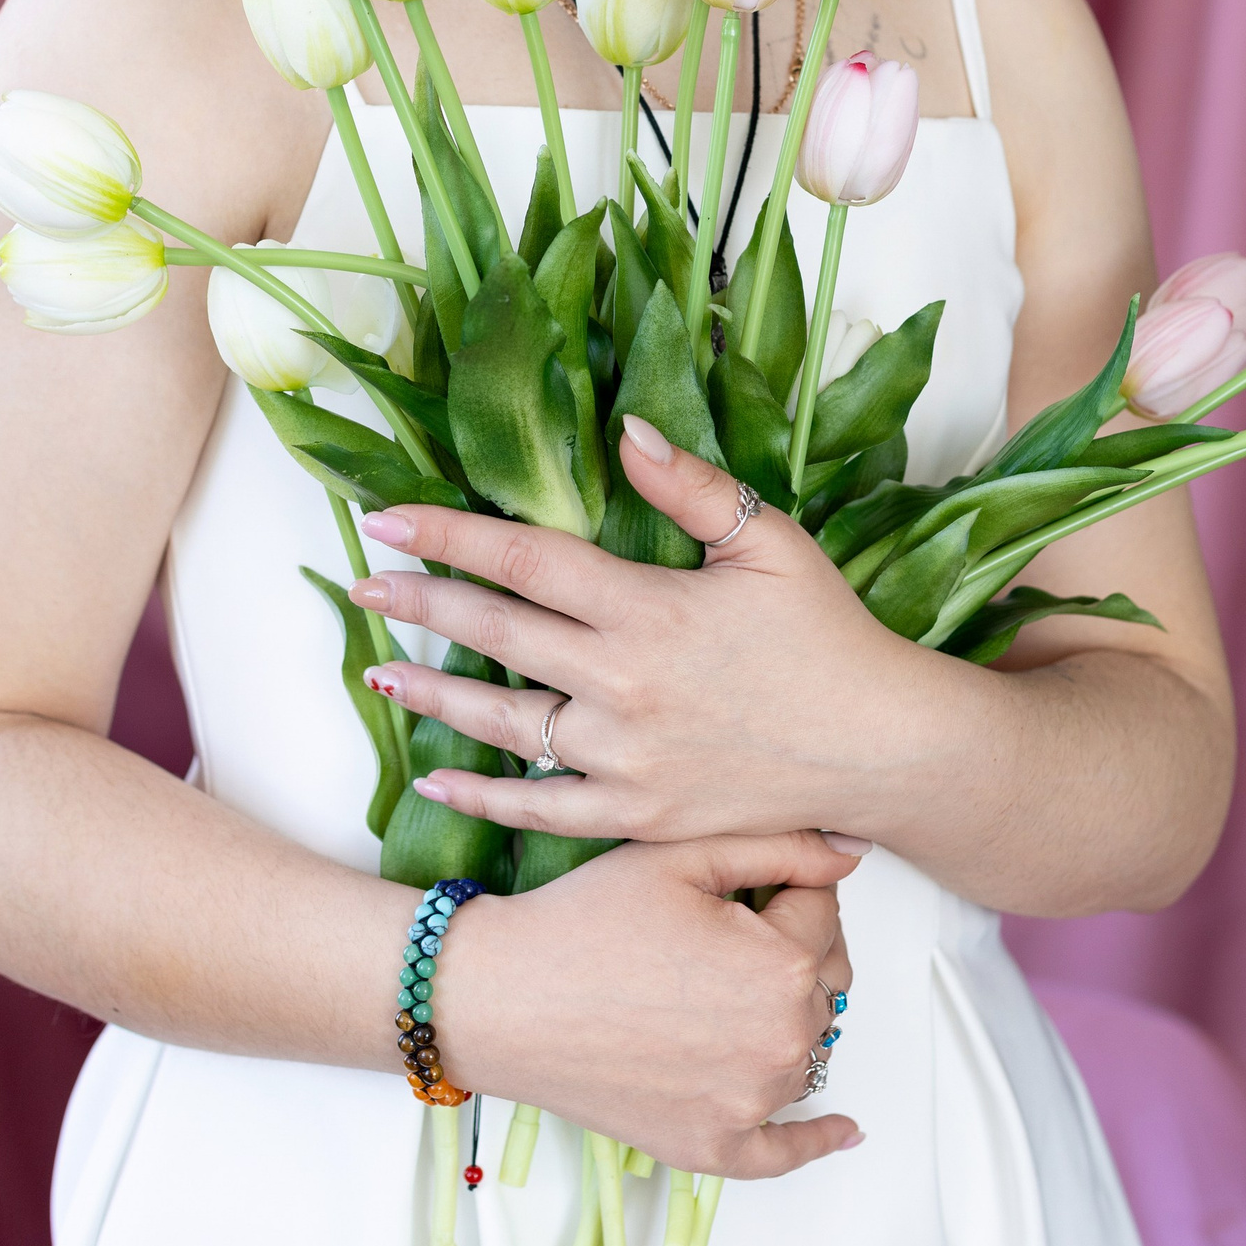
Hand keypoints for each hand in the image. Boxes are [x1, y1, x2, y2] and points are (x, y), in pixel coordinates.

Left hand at [349, 416, 908, 845]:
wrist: (880, 749)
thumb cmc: (829, 637)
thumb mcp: (770, 543)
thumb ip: (692, 486)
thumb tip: (627, 430)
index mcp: (649, 609)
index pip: (525, 559)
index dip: (448, 534)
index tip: (387, 519)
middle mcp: (623, 685)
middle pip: (496, 633)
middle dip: (420, 603)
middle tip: (364, 581)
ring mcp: (625, 757)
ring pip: (502, 722)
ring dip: (433, 694)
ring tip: (378, 672)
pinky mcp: (637, 815)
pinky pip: (539, 810)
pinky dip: (481, 798)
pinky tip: (434, 783)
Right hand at [437, 827, 861, 1177]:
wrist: (501, 998)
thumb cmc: (584, 922)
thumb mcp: (683, 856)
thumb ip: (779, 847)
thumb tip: (850, 855)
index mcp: (784, 966)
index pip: (822, 913)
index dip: (783, 888)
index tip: (740, 887)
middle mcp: (782, 1041)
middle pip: (823, 981)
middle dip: (792, 949)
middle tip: (725, 934)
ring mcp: (751, 1103)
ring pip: (804, 1047)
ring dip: (783, 1018)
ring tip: (721, 992)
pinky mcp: (713, 1147)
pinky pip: (785, 1151)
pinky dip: (817, 1139)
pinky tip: (844, 1130)